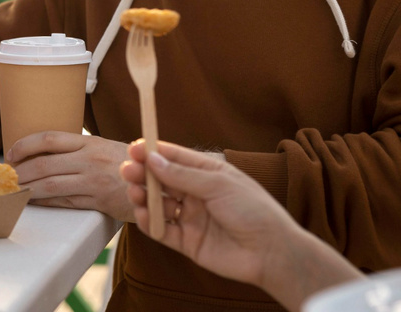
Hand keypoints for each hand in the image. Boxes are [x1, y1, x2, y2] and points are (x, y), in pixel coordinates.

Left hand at [8, 132, 133, 219]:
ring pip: (51, 185)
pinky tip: (34, 201)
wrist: (159, 184)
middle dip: (20, 171)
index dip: (25, 144)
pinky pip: (65, 202)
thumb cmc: (126, 164)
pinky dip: (46, 202)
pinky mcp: (99, 202)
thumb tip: (42, 150)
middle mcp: (90, 160)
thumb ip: (78, 148)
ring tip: (14, 190)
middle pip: (44, 164)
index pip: (49, 138)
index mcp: (89, 142)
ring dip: (28, 189)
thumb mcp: (104, 147)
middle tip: (6, 177)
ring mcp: (94, 182)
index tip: (10, 152)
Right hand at [121, 140, 361, 311]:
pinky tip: (143, 215)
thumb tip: (152, 159)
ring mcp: (191, 217)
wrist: (273, 253)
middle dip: (143, 174)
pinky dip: (149, 222)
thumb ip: (183, 175)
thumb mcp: (219, 185)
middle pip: (161, 180)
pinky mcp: (187, 241)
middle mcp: (196, 194)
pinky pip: (161, 229)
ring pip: (158, 203)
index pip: (175, 158)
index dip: (153, 152)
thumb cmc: (254, 211)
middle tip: (128, 171)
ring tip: (136, 194)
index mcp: (207, 174)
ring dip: (144, 197)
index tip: (134, 149)